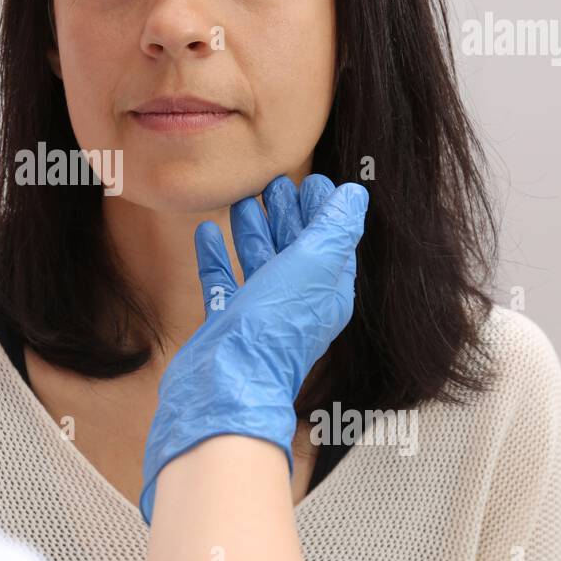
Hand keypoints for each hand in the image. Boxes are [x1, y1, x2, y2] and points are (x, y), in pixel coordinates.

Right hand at [139, 174, 368, 523]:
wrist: (227, 379)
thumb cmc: (274, 322)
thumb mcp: (314, 263)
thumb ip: (335, 227)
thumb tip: (354, 195)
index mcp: (326, 290)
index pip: (330, 241)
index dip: (322, 210)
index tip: (309, 180)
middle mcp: (296, 302)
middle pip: (294, 249)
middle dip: (286, 215)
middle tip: (274, 184)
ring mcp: (260, 314)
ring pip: (259, 262)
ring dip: (253, 230)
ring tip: (243, 200)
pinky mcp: (226, 323)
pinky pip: (223, 281)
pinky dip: (216, 254)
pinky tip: (206, 231)